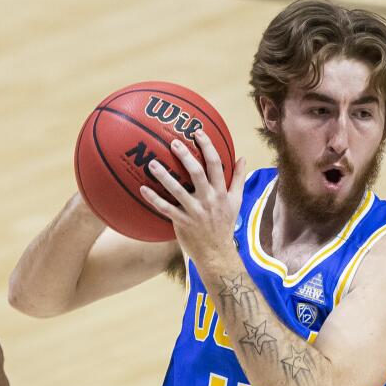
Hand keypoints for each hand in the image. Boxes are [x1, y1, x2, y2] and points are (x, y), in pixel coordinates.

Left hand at [140, 130, 247, 264]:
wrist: (217, 253)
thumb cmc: (225, 224)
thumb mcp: (237, 201)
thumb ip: (239, 178)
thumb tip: (242, 158)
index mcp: (221, 192)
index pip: (216, 164)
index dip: (207, 146)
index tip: (197, 132)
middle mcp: (208, 200)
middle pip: (197, 173)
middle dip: (186, 156)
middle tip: (173, 143)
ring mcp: (194, 211)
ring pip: (178, 190)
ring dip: (164, 176)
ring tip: (152, 163)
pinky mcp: (182, 222)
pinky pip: (166, 209)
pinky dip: (154, 199)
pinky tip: (142, 189)